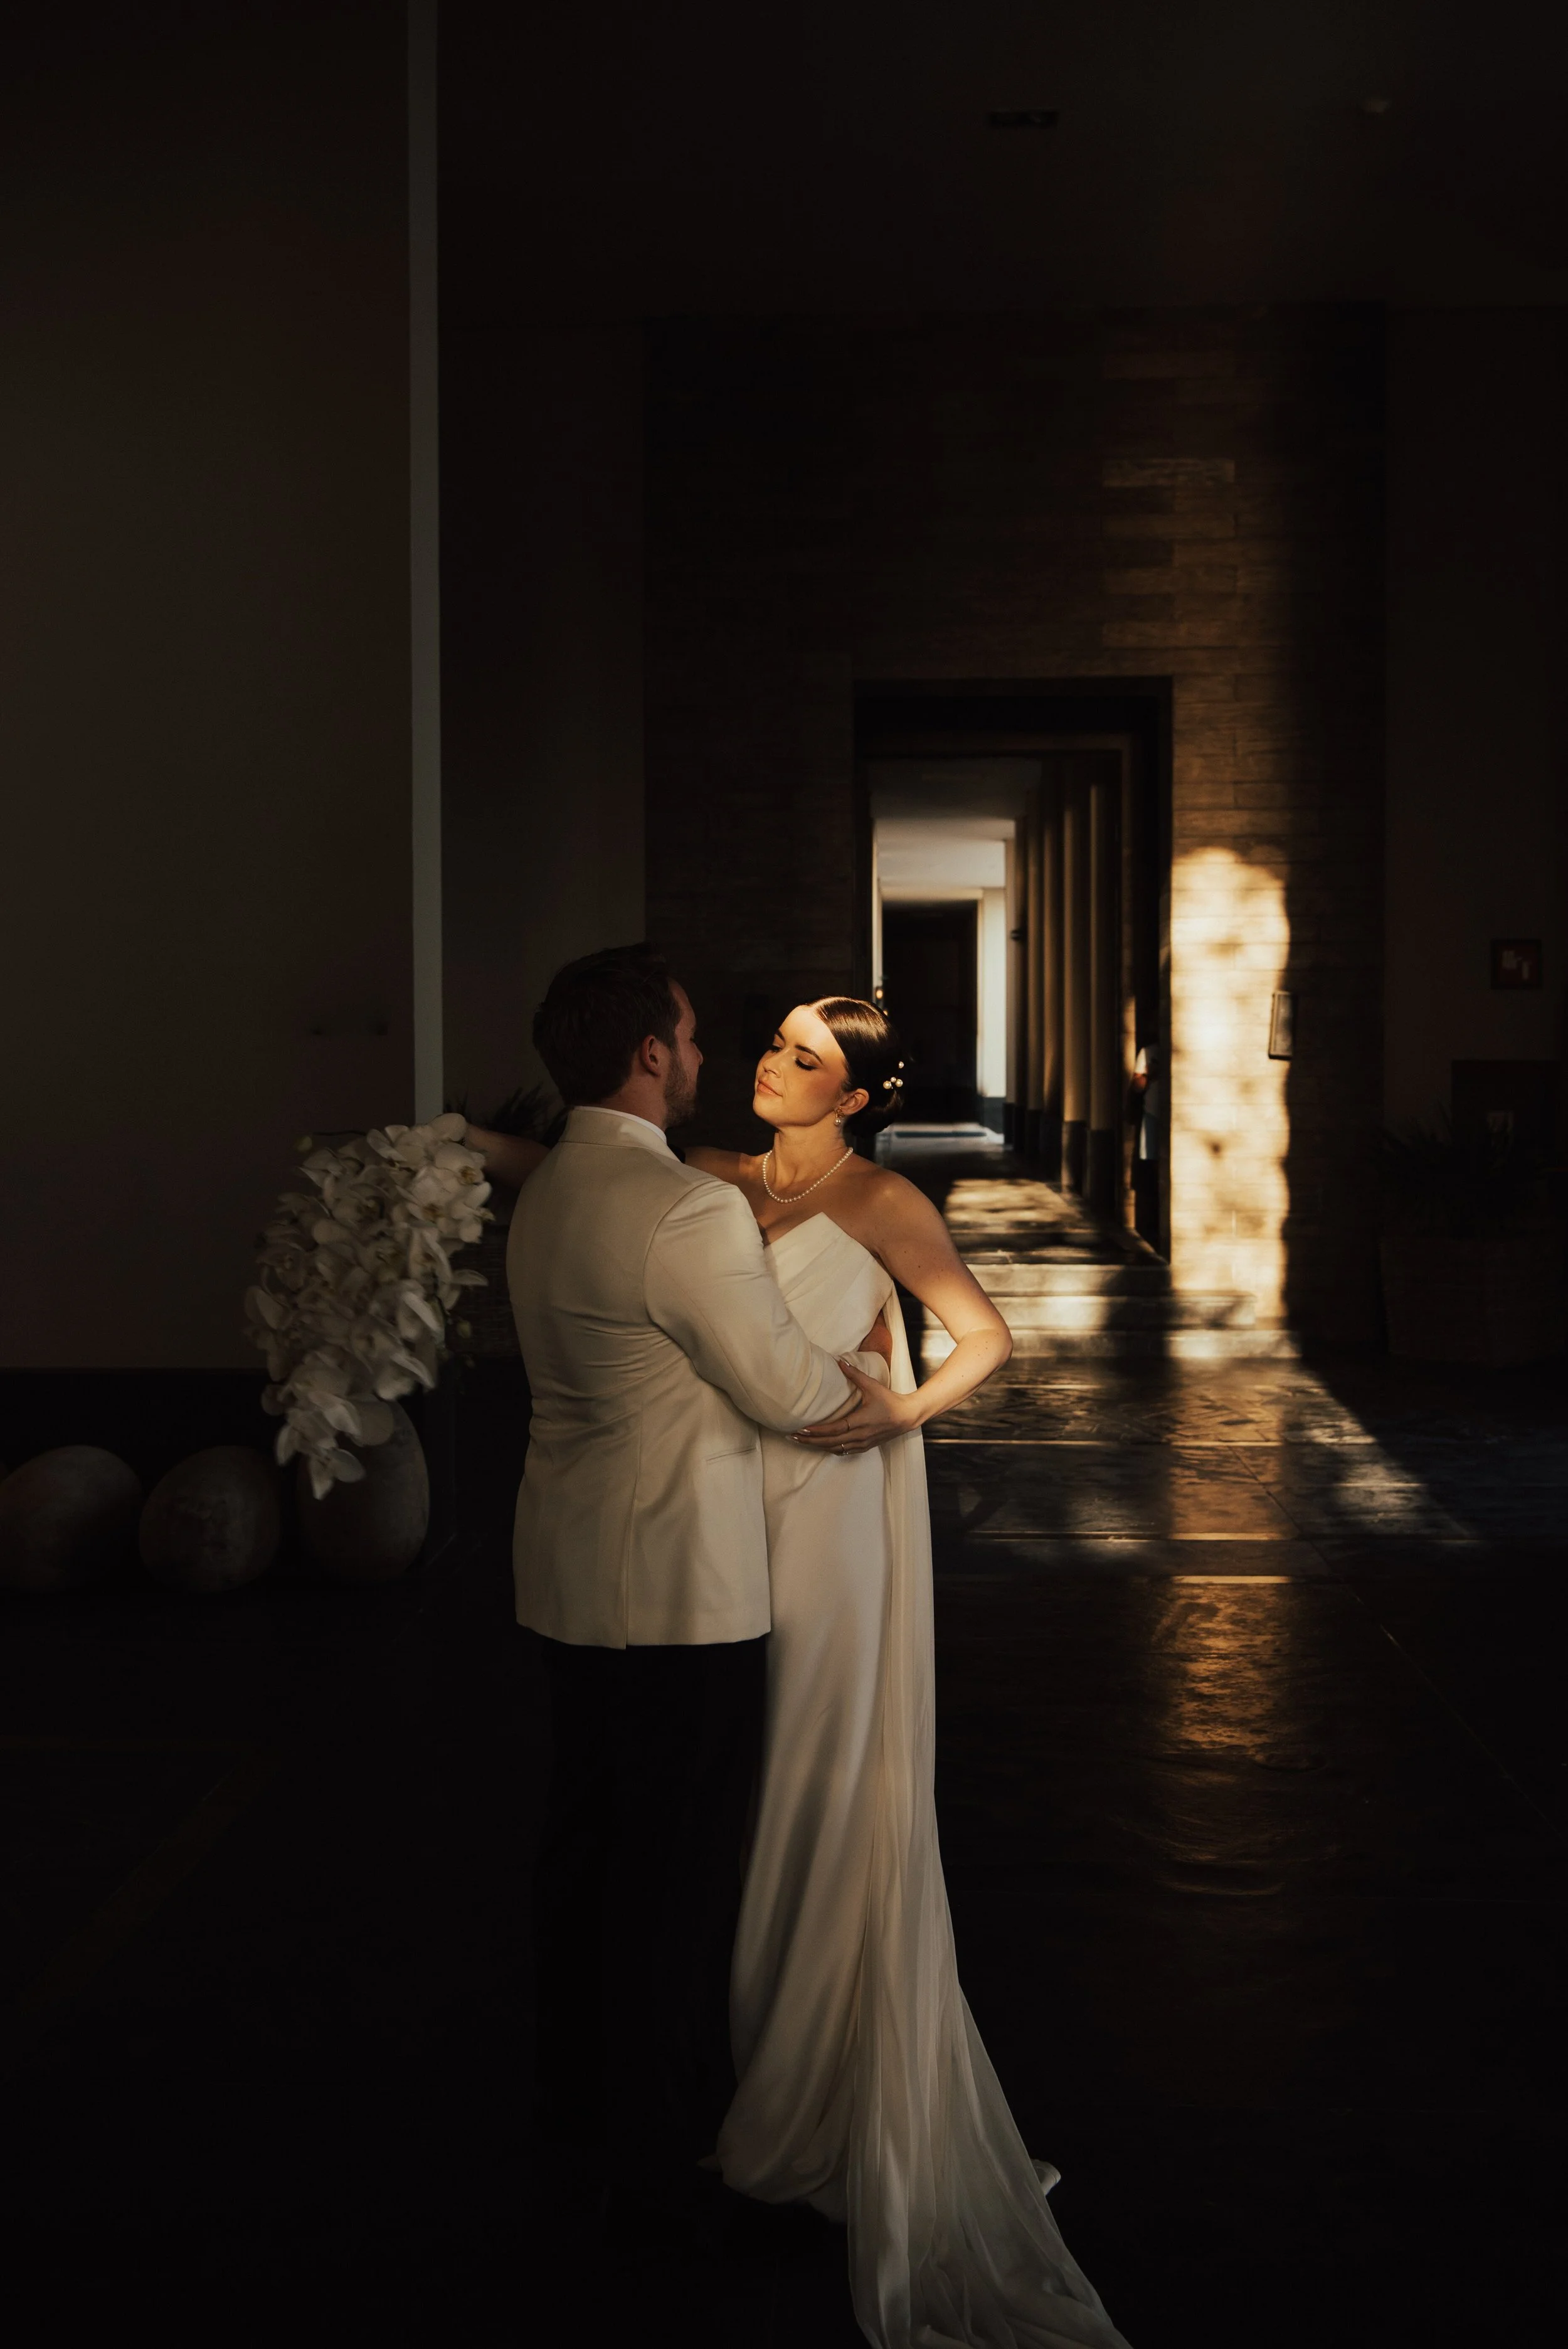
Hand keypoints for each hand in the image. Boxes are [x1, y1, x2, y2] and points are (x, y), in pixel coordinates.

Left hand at [792, 1360, 916, 1454]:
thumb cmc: (889, 1400)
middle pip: (830, 1442)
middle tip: (793, 1437)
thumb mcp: (872, 1386)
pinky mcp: (865, 1447)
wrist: (907, 1416)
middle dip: (810, 1441)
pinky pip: (844, 1452)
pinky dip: (831, 1449)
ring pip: (836, 1449)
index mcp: (860, 1421)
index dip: (817, 1431)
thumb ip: (854, 1374)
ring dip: (818, 1446)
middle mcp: (860, 1435)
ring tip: (802, 1441)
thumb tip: (840, 1360)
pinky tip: (821, 1446)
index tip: (802, 1429)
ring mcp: (863, 1443)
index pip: (834, 1429)